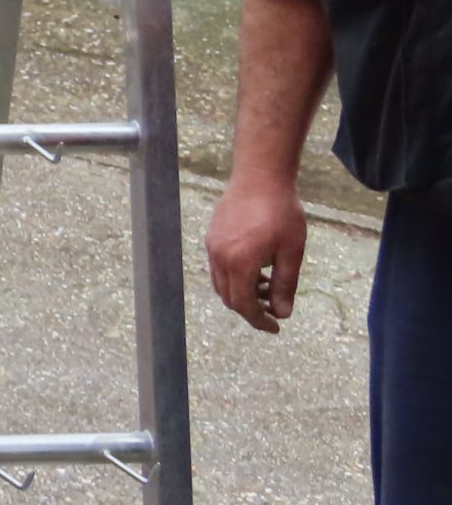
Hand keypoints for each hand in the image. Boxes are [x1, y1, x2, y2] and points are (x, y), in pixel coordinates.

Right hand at [206, 174, 307, 332]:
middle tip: (272, 311)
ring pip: (221, 283)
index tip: (275, 327)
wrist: (260, 177)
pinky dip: (234, 277)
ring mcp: (213, 246)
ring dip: (241, 293)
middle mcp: (220, 257)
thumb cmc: (281, 213)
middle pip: (229, 297)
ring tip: (266, 288)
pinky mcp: (212, 236)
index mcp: (240, 263)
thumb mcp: (291, 252)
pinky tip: (255, 268)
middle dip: (250, 310)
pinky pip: (219, 267)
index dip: (259, 320)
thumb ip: (284, 285)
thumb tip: (282, 313)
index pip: (244, 305)